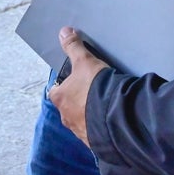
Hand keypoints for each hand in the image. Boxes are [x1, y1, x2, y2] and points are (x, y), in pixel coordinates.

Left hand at [48, 26, 107, 145]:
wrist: (118, 118)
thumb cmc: (96, 89)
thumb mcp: (85, 62)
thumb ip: (73, 47)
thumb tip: (63, 32)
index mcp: (60, 99)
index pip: (55, 90)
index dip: (63, 85)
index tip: (74, 80)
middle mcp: (66, 118)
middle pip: (68, 107)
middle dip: (78, 101)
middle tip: (93, 92)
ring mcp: (81, 132)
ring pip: (82, 121)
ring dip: (90, 115)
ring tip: (105, 106)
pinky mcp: (96, 143)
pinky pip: (96, 133)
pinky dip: (101, 127)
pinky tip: (112, 120)